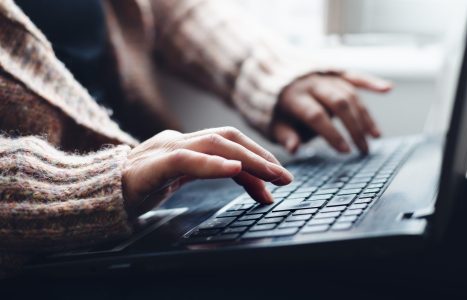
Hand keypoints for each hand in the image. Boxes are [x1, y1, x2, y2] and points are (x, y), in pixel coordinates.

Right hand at [122, 127, 292, 216]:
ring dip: (248, 160)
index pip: (229, 143)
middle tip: (285, 177)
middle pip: (228, 138)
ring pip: (214, 144)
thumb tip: (249, 181)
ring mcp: (164, 149)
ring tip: (272, 176)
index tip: (278, 177)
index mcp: (186, 143)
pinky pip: (185, 160)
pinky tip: (234, 170)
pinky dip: (212, 164)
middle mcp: (178, 140)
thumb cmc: (139, 188)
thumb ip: (210, 173)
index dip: (257, 156)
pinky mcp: (151, 166)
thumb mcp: (181, 180)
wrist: (96, 195)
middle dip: (261, 156)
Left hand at [272, 72, 391, 153]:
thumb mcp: (270, 123)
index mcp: (293, 97)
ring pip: (349, 92)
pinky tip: (387, 89)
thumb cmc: (270, 106)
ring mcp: (323, 76)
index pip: (316, 115)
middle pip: (338, 103)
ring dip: (364, 114)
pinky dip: (370, 81)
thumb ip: (284, 135)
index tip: (345, 151)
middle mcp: (311, 83)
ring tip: (374, 135)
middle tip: (364, 149)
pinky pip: (353, 75)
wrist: (265, 70)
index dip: (331, 133)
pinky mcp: (332, 71)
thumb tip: (294, 148)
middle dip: (354, 127)